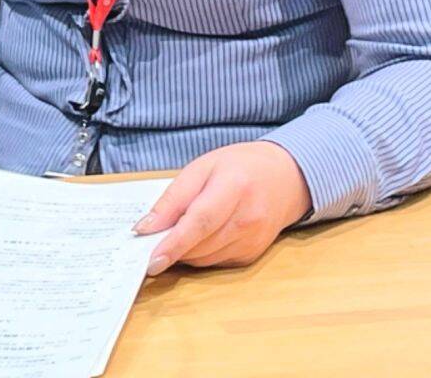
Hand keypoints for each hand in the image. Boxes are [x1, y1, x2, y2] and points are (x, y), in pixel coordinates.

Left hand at [135, 142, 311, 274]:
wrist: (284, 178)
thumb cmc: (240, 167)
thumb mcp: (201, 167)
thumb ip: (174, 197)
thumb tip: (146, 227)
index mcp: (235, 187)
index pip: (200, 221)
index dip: (174, 243)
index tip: (151, 260)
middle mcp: (248, 218)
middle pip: (201, 245)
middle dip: (172, 249)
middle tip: (151, 243)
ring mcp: (253, 240)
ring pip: (206, 259)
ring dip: (185, 253)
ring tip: (176, 233)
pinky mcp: (253, 254)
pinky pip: (216, 262)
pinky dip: (200, 254)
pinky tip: (200, 237)